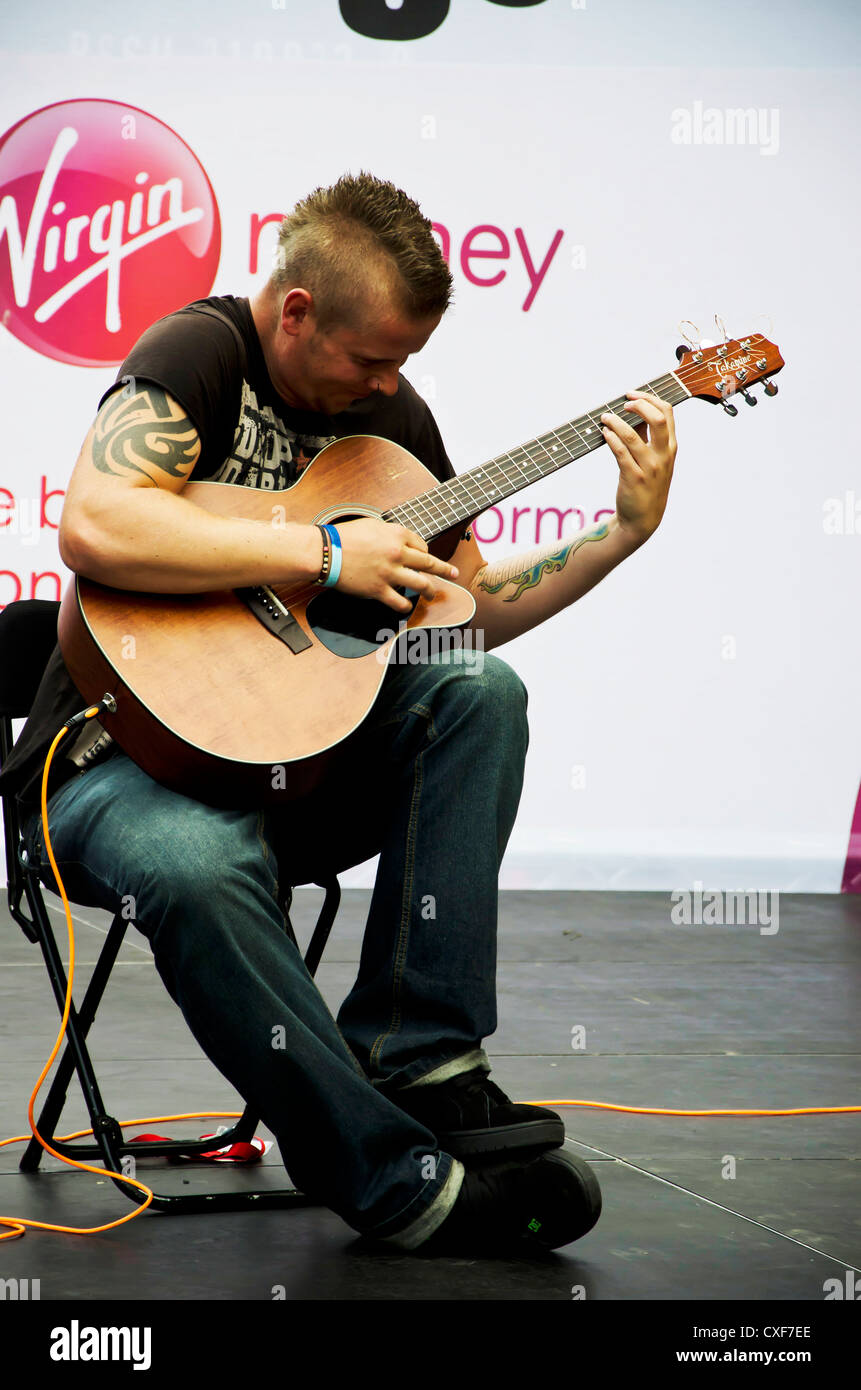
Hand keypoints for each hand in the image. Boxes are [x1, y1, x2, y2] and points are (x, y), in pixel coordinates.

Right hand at [330, 517, 458, 612]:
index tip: (424, 558)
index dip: (425, 553)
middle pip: (430, 564)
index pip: (422, 546)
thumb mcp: (372, 524)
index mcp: (398, 534)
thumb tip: (402, 540)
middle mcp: (398, 553)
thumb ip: (391, 533)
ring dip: (430, 591)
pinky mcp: (379, 590)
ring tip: (432, 595)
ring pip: (421, 584)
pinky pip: (401, 601)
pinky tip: (407, 606)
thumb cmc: (344, 536)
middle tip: (455, 574)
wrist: (325, 552)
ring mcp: (390, 573)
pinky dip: (406, 606)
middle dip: (445, 570)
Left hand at [601, 389, 677, 546]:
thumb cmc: (646, 486)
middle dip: (639, 405)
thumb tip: (634, 412)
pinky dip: (611, 439)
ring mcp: (650, 468)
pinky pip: (621, 453)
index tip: (631, 395)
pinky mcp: (634, 478)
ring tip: (605, 418)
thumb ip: (647, 437)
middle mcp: (663, 456)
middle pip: (658, 419)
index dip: (649, 398)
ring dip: (616, 422)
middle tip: (623, 403)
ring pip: (633, 436)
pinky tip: (604, 433)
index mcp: (670, 447)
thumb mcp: (654, 460)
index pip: (667, 412)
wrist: (643, 519)